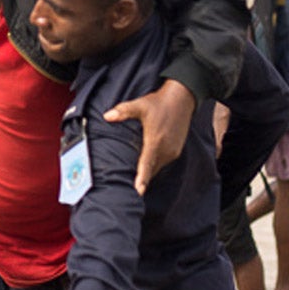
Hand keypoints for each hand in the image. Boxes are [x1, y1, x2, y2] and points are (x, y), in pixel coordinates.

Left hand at [103, 79, 194, 193]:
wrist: (181, 98)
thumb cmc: (159, 102)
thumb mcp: (140, 105)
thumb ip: (123, 111)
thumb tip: (107, 116)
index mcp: (155, 141)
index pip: (147, 164)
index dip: (142, 178)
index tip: (138, 191)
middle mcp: (166, 149)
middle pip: (152, 169)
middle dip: (143, 179)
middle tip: (132, 189)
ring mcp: (173, 150)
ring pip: (158, 167)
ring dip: (149, 172)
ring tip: (138, 181)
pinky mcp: (176, 150)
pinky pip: (163, 162)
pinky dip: (155, 165)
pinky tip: (147, 165)